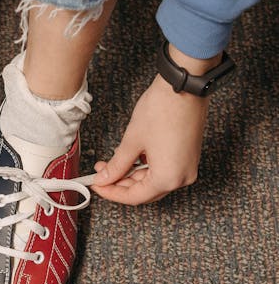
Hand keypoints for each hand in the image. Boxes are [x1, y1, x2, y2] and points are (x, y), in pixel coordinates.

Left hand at [92, 73, 210, 204]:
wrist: (184, 86)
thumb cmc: (162, 110)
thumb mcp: (132, 141)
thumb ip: (117, 165)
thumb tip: (105, 179)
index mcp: (168, 178)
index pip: (134, 197)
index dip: (111, 192)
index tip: (96, 185)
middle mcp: (182, 178)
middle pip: (145, 191)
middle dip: (120, 183)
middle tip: (101, 173)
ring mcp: (187, 167)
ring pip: (153, 181)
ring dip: (131, 174)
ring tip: (111, 162)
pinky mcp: (188, 156)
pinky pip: (163, 170)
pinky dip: (145, 167)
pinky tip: (129, 157)